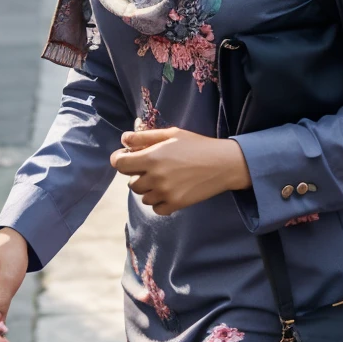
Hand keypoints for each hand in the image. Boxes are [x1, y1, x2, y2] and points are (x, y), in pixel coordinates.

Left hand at [109, 127, 250, 215]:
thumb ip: (144, 136)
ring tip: (164, 179)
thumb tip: (123, 139)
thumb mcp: (171, 134)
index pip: (119, 164)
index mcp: (152, 157)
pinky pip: (155, 208)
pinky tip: (169, 190)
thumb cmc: (197, 145)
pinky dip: (158, 201)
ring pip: (142, 196)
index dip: (120, 160)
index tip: (127, 158)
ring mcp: (165, 193)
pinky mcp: (176, 204)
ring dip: (148, 189)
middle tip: (152, 167)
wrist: (223, 164)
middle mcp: (155, 177)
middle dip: (137, 175)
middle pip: (131, 183)